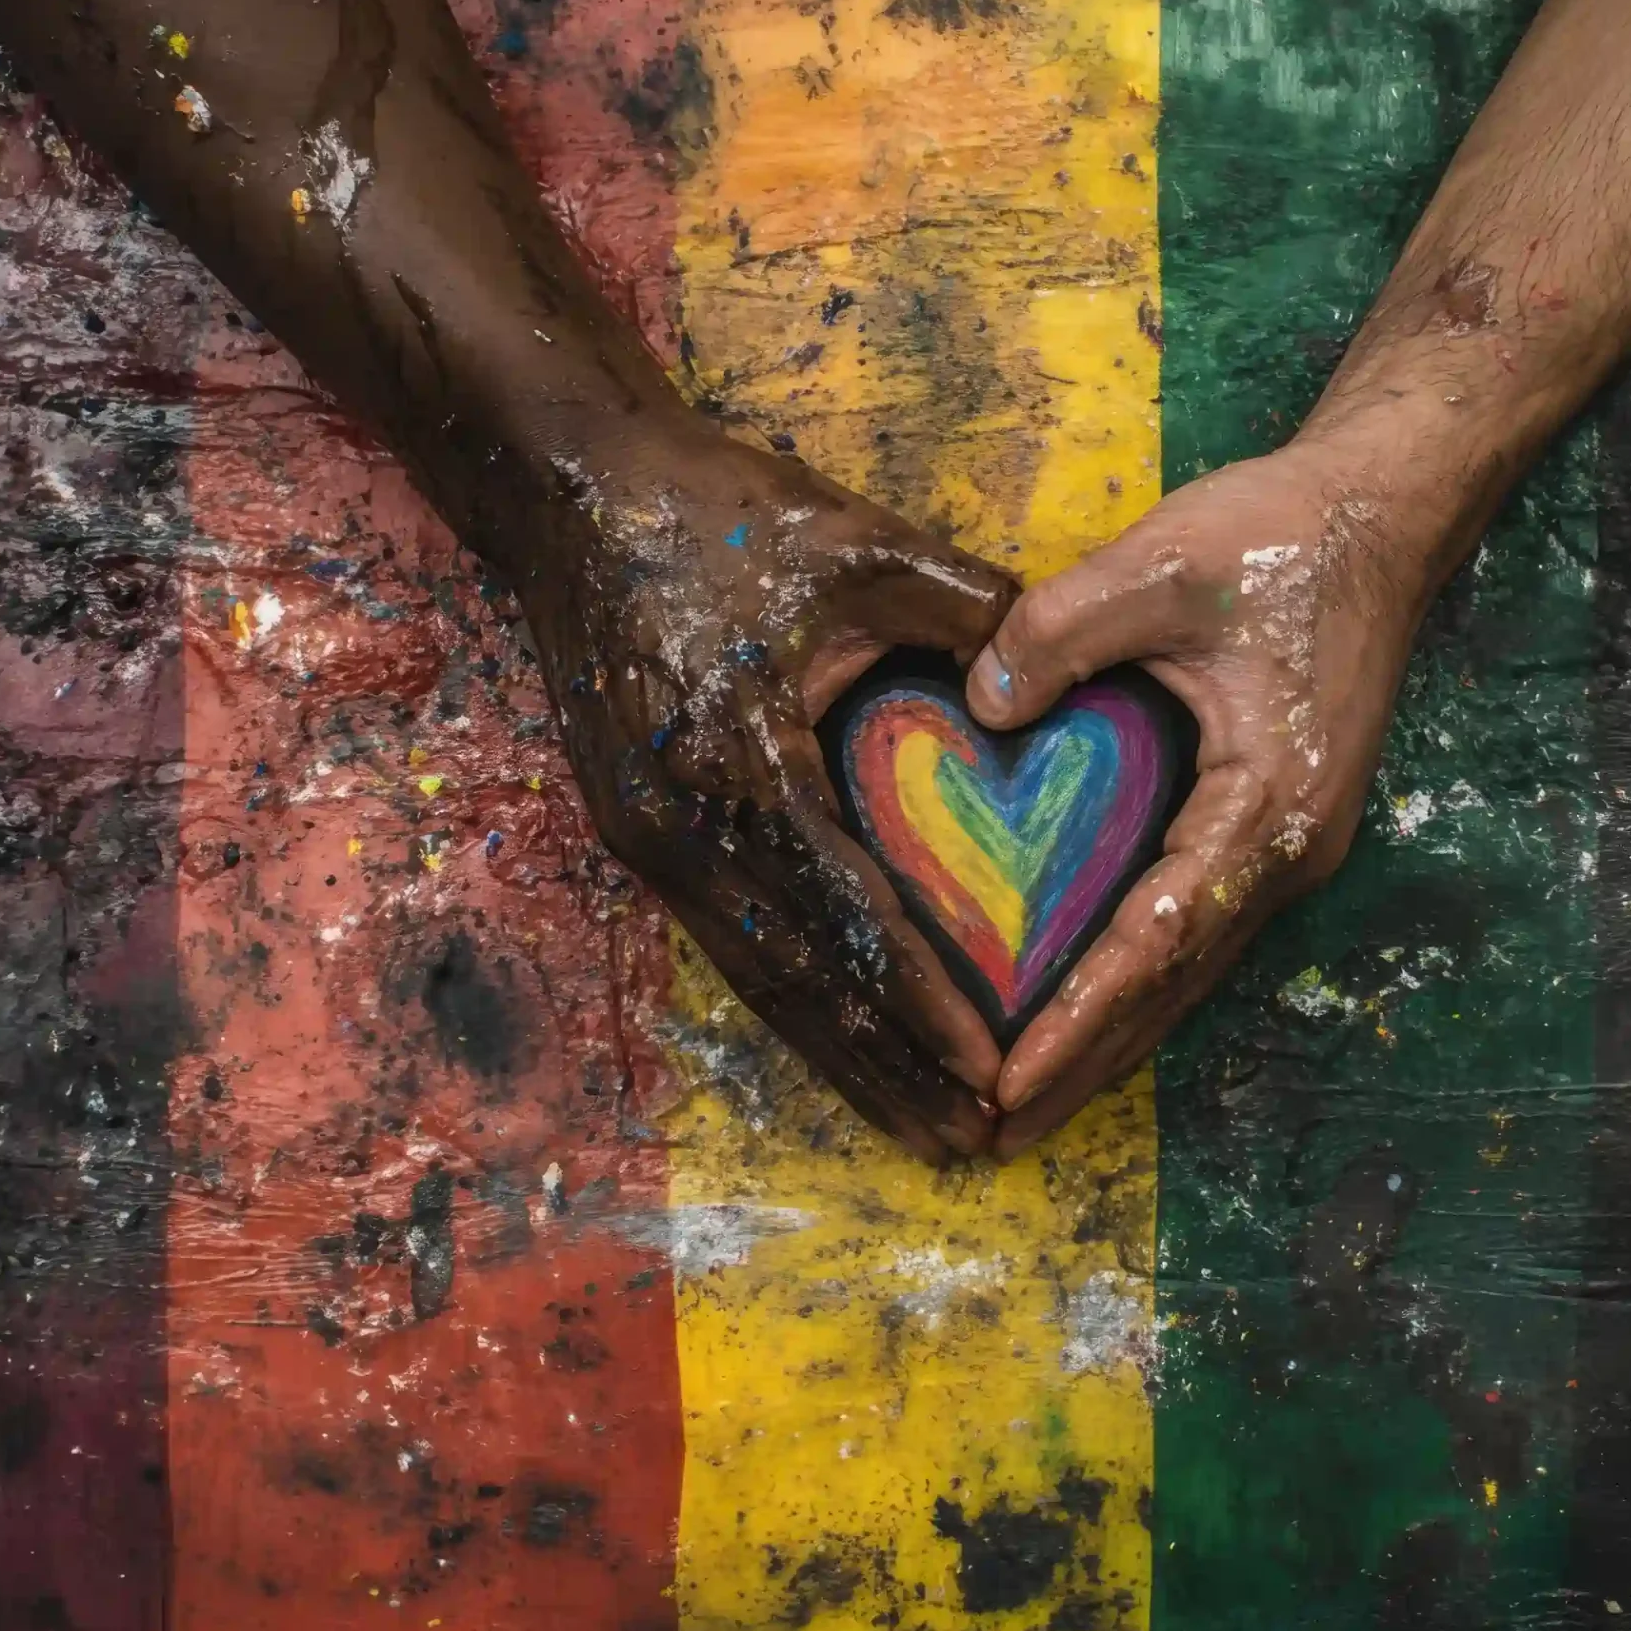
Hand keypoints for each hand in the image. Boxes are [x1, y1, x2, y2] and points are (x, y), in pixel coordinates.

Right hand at [517, 413, 1019, 1160]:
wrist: (565, 488)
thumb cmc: (716, 510)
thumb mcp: (858, 544)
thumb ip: (972, 611)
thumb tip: (1064, 676)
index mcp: (735, 761)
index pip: (846, 910)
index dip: (921, 996)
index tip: (994, 1062)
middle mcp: (679, 827)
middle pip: (795, 981)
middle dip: (885, 1069)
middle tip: (971, 1142)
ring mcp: (646, 839)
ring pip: (756, 978)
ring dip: (839, 1060)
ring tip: (920, 1127)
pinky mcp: (638, 832)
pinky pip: (729, 940)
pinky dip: (794, 1002)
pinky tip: (844, 1045)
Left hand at [962, 432, 1481, 1155]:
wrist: (1378, 514)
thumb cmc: (1283, 538)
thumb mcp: (1163, 562)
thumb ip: (1062, 628)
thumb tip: (982, 703)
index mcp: (1266, 801)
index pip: (1156, 938)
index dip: (1080, 1015)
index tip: (1011, 1080)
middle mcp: (1287, 849)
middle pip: (1174, 986)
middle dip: (1087, 1063)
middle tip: (996, 1135)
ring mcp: (1287, 845)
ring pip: (1188, 969)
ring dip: (1112, 1036)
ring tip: (1029, 1103)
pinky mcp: (1271, 824)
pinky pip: (1195, 925)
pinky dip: (1136, 979)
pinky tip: (1084, 1008)